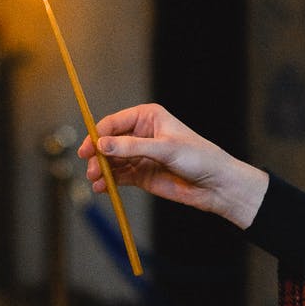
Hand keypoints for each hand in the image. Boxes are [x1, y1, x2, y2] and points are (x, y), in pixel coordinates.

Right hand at [78, 103, 268, 228]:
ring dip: (101, 170)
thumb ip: (132, 147)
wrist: (216, 185)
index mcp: (147, 117)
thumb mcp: (165, 149)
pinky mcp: (141, 174)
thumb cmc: (198, 158)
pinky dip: (108, 181)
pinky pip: (118, 176)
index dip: (98, 135)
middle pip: (108, 143)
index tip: (89, 150)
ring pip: (111, 160)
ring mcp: (139, 155)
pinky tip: (102, 188)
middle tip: (92, 169)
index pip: (114, 123)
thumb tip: (101, 144)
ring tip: (96, 181)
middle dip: (98, 156)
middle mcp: (140, 134)